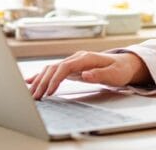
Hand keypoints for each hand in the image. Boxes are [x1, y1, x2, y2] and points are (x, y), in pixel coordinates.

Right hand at [26, 51, 151, 99]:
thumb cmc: (119, 70)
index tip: (49, 92)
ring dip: (41, 80)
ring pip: (52, 68)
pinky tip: (31, 81)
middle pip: (55, 67)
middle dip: (43, 82)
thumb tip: (85, 74)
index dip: (56, 79)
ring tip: (31, 93)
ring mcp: (74, 62)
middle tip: (35, 97)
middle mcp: (78, 58)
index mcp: (86, 58)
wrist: (124, 64)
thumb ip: (99, 74)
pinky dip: (42, 76)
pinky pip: (54, 70)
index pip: (66, 67)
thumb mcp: (114, 74)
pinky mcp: (72, 68)